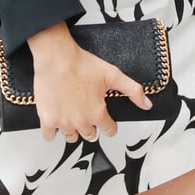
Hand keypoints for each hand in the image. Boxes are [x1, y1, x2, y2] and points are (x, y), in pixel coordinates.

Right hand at [27, 22, 151, 142]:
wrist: (57, 57)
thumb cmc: (82, 63)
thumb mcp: (113, 74)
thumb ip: (133, 90)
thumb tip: (147, 104)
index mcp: (97, 113)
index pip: (109, 130)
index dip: (108, 124)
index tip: (105, 119)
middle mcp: (81, 121)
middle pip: (90, 134)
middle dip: (91, 125)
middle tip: (87, 111)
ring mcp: (63, 122)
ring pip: (71, 137)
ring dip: (73, 129)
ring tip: (72, 115)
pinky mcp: (47, 119)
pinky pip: (49, 136)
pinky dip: (53, 130)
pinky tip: (56, 119)